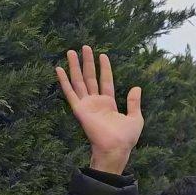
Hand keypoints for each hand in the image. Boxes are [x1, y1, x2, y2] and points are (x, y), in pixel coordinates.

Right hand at [55, 46, 142, 174]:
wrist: (116, 147)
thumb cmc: (126, 137)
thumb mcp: (135, 117)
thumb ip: (134, 102)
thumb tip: (136, 87)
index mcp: (109, 103)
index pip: (105, 81)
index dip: (104, 68)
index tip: (102, 55)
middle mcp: (96, 102)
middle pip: (90, 77)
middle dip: (87, 62)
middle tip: (85, 47)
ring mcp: (86, 104)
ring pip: (79, 81)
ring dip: (74, 66)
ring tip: (71, 51)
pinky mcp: (79, 109)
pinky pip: (70, 93)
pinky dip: (64, 81)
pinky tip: (59, 69)